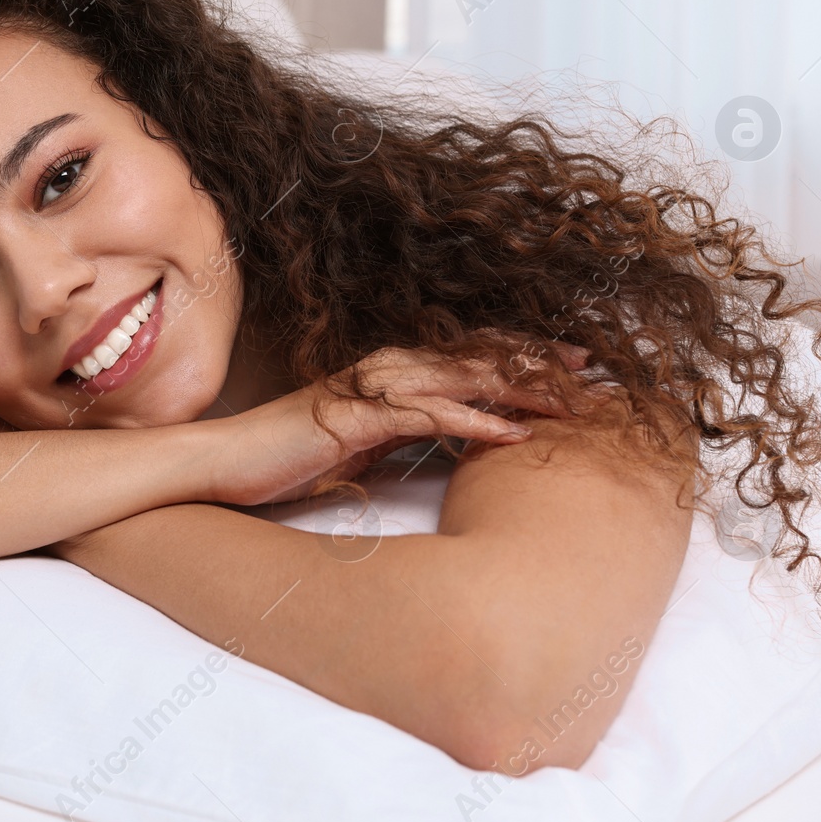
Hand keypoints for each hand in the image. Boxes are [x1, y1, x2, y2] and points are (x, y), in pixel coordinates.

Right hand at [200, 342, 595, 505]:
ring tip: (574, 401)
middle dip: (539, 364)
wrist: (222, 465)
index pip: (468, 356)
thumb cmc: (286, 457)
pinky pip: (426, 417)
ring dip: (520, 389)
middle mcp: (386, 371)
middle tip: (598, 372)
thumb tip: (448, 438)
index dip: (523, 357)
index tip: (576, 367)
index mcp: (390, 374)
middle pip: (477, 359)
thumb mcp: (360, 443)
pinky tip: (514, 435)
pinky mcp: (354, 418)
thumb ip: (404, 432)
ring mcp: (370, 391)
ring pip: (461, 380)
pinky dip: (474, 424)